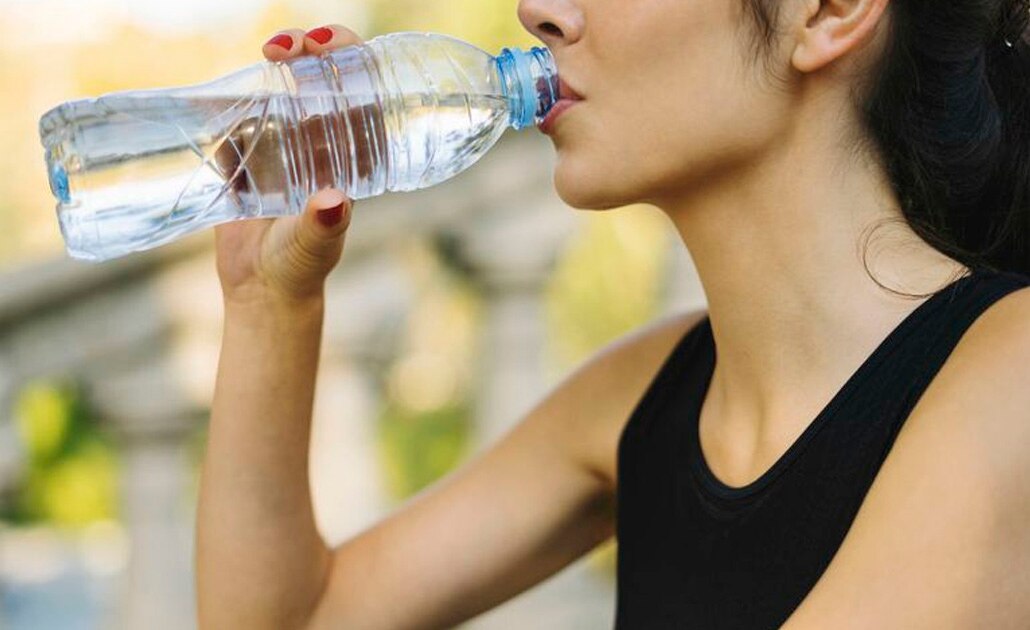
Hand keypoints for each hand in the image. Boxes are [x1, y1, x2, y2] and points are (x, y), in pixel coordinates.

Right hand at [214, 25, 364, 307]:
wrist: (260, 290)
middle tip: (284, 46)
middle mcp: (318, 143)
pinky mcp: (244, 157)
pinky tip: (220, 94)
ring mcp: (281, 146)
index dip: (350, 60)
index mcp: (348, 155)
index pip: (358, 94)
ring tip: (266, 54)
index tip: (327, 46)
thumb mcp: (315, 245)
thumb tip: (333, 202)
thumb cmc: (300, 267)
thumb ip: (322, 226)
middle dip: (307, 49)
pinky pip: (235, 117)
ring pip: (278, 89)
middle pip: (319, 79)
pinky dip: (227, 100)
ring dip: (271, 66)